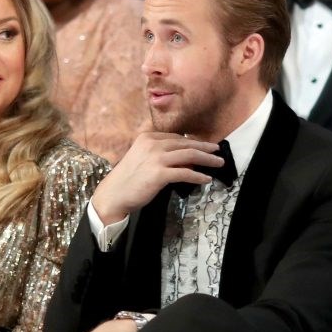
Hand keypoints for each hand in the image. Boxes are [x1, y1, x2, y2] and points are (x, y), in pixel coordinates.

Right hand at [90, 133, 221, 223]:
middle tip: (218, 151)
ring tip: (218, 163)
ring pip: (189, 155)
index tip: (203, 147)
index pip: (176, 137)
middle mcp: (152, 144)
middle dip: (205, 147)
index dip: (192, 142)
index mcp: (147, 137)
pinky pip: (185, 173)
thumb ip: (161, 155)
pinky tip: (206, 179)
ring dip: (207, 159)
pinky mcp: (159, 174)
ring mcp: (156, 158)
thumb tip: (185, 159)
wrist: (113, 194)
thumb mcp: (142, 159)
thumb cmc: (127, 180)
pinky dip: (198, 176)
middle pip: (186, 143)